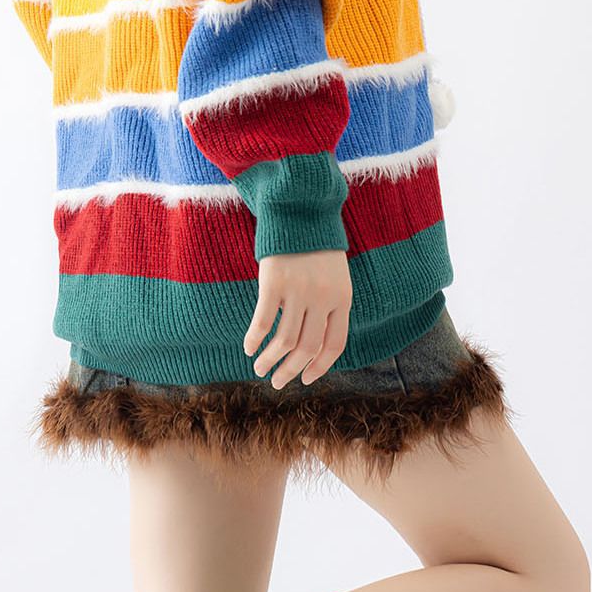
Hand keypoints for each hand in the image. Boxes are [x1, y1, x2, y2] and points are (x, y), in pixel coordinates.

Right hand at [243, 250, 351, 389]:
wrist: (300, 210)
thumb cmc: (315, 248)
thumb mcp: (334, 278)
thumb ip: (328, 308)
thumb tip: (311, 351)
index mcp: (342, 298)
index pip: (334, 344)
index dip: (320, 366)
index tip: (305, 379)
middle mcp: (322, 297)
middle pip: (307, 347)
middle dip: (290, 371)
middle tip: (277, 382)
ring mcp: (298, 289)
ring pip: (284, 340)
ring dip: (270, 360)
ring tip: (260, 369)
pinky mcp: (274, 281)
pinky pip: (263, 321)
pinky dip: (255, 339)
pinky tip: (249, 348)